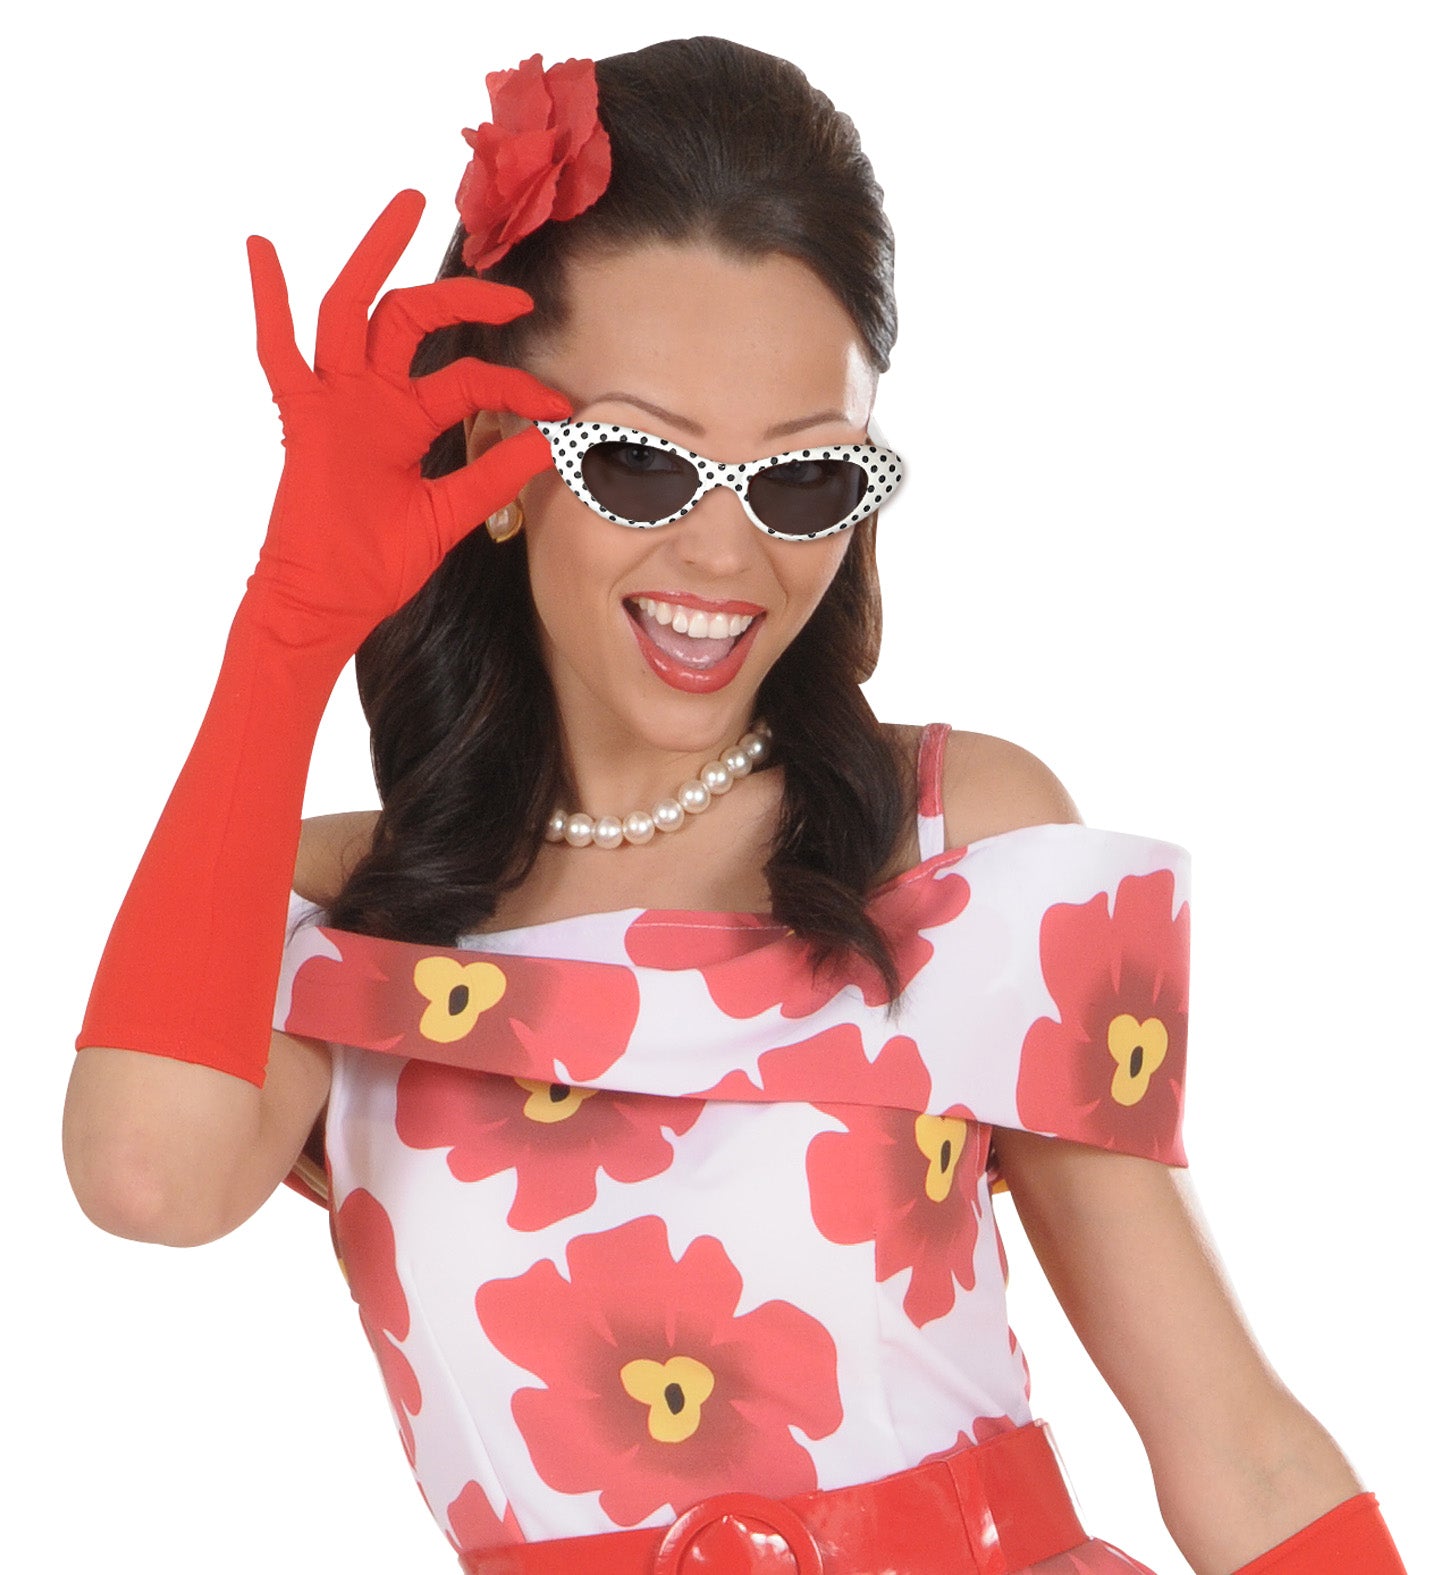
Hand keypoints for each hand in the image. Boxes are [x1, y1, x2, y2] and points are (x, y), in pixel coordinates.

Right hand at [244, 188, 569, 654]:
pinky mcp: (302, 419)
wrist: (329, 599)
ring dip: (374, 255)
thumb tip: (550, 442)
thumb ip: (493, 474)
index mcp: (406, 420)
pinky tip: (261, 249)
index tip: (557, 403)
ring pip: (352, 311)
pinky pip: (278, 353)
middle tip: (508, 285)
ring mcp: (334, 402)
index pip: (467, 378)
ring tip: (404, 203)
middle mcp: (371, 399)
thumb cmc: (379, 564)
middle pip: (411, 320)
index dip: (515, 386)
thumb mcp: (450, 514)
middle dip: (458, 293)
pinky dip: (268, 302)